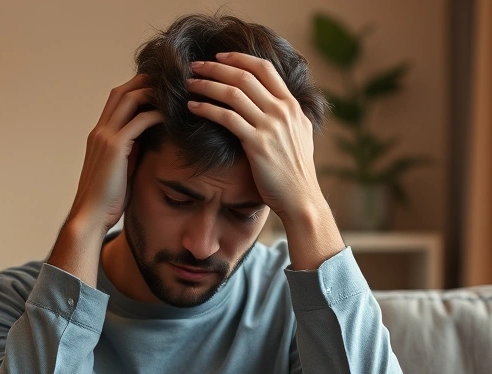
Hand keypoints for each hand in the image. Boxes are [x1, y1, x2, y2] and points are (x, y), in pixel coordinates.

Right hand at [66, 73, 163, 234]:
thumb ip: (132, 151)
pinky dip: (155, 113)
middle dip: (144, 81)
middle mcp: (99, 131)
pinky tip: (171, 115)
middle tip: (169, 81)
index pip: (116, 100)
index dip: (136, 89)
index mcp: (99, 135)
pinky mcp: (115, 147)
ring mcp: (105, 136)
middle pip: (120, 91)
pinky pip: (138, 121)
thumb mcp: (123, 168)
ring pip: (128, 99)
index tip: (158, 88)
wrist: (91, 216)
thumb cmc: (108, 199)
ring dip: (151, 92)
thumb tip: (150, 140)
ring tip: (173, 92)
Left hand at [186, 52, 342, 269]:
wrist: (301, 198)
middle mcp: (282, 111)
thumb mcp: (301, 135)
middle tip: (196, 65)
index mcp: (292, 106)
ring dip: (208, 85)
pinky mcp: (257, 144)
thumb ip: (289, 116)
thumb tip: (278, 103)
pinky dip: (207, 109)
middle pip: (245, 77)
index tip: (220, 56)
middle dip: (216, 67)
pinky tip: (193, 108)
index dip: (240, 58)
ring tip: (190, 84)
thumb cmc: (296, 172)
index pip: (265, 69)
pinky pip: (227, 118)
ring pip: (233, 94)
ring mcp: (270, 126)